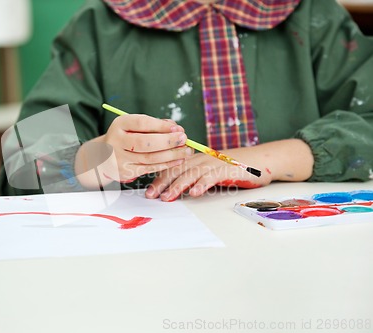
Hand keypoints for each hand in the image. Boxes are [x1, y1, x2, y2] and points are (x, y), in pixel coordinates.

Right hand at [75, 114, 193, 187]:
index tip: (177, 128)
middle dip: (168, 141)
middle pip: (145, 143)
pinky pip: (149, 168)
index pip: (142, 123)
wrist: (104, 155)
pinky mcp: (125, 172)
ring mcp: (119, 158)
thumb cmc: (127, 136)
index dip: (161, 126)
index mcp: (120, 124)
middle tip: (184, 139)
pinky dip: (166, 164)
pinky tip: (178, 160)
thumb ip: (155, 125)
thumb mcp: (135, 126)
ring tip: (186, 151)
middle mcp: (117, 141)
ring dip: (172, 155)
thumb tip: (177, 129)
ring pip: (150, 158)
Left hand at [145, 139, 313, 201]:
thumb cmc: (233, 168)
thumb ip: (195, 178)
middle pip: (178, 170)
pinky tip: (194, 193)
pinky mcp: (228, 169)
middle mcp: (202, 159)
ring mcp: (214, 163)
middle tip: (151, 196)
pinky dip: (202, 184)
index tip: (147, 192)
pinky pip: (212, 176)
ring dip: (178, 186)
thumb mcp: (210, 172)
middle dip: (162, 183)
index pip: (172, 168)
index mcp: (196, 159)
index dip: (159, 179)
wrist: (261, 160)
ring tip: (167, 197)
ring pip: (191, 173)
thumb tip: (176, 191)